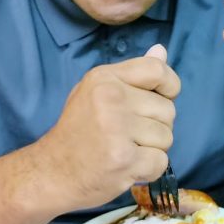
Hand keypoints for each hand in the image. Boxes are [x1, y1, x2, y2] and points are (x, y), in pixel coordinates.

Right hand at [40, 43, 178, 208]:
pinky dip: (149, 170)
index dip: (170, 85)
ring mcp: (117, 129)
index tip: (162, 98)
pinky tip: (127, 167)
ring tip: (126, 150)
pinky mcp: (123, 158)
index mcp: (104, 78)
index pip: (157, 70)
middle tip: (129, 135)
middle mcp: (110, 98)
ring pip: (167, 137)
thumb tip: (161, 50)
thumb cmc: (79, 131)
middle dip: (157, 126)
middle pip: (167, 109)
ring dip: (153, 149)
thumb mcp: (97, 92)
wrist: (53, 172)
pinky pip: (161, 162)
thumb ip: (132, 74)